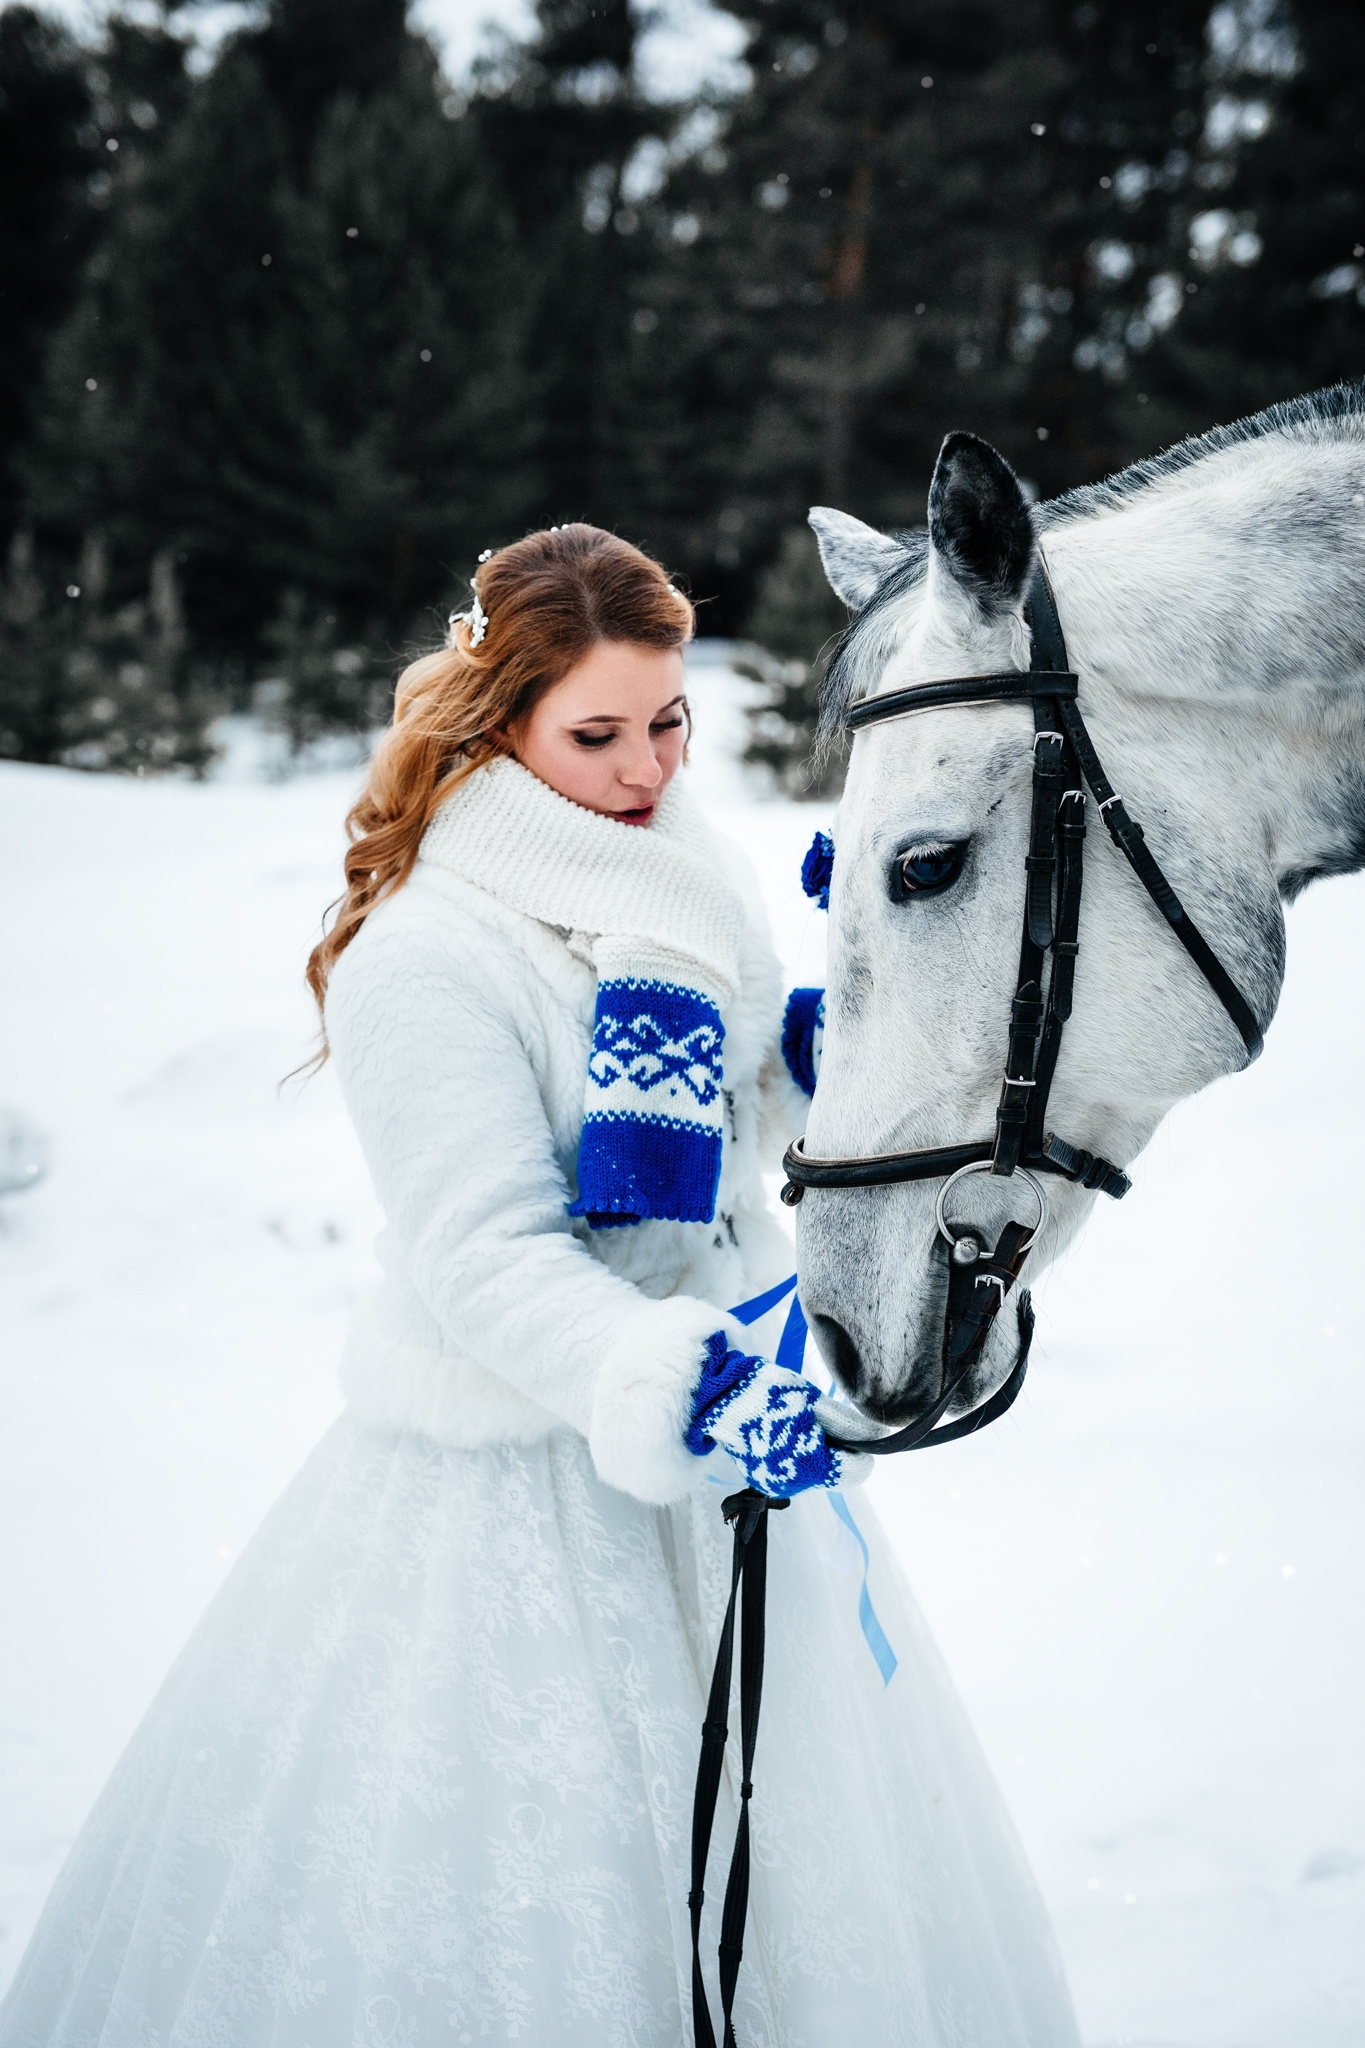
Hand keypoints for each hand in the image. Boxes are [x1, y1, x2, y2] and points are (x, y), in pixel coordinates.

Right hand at [685, 1333, 868, 1496]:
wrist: (717, 1396)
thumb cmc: (769, 1394)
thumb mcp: (815, 1402)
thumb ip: (848, 1425)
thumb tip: (878, 1437)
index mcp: (812, 1469)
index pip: (857, 1470)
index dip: (858, 1447)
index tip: (846, 1426)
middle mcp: (793, 1486)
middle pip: (834, 1472)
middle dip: (833, 1448)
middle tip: (814, 1418)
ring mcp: (773, 1484)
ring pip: (813, 1471)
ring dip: (813, 1450)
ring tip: (792, 1421)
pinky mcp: (759, 1478)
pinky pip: (791, 1470)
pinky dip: (793, 1453)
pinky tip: (778, 1431)